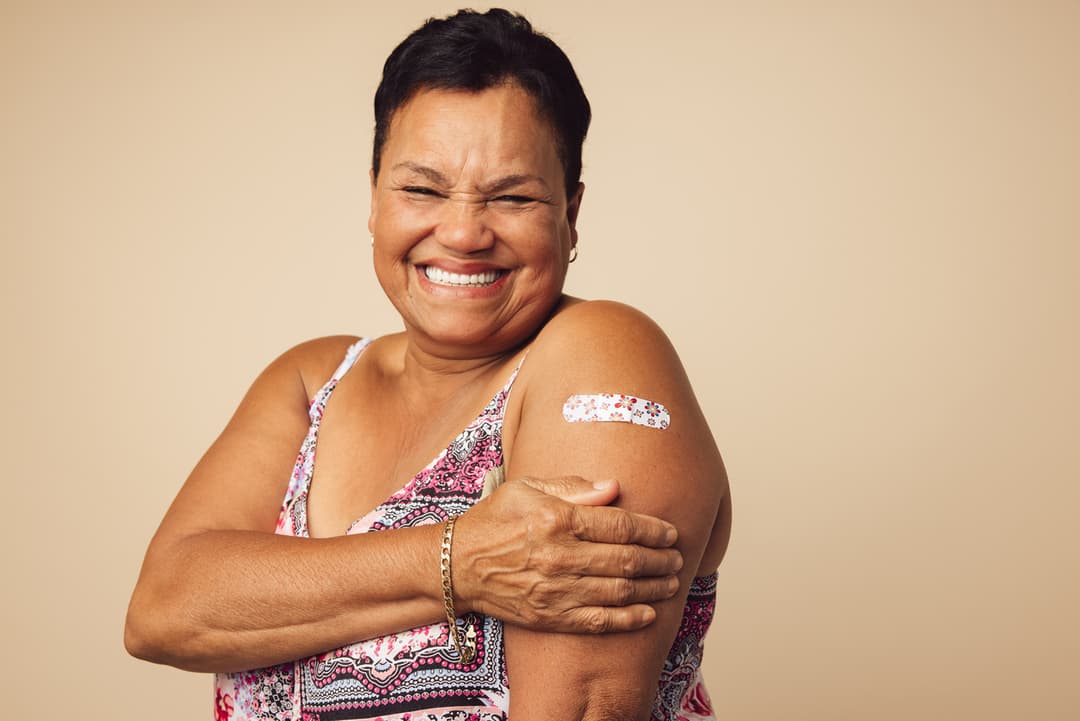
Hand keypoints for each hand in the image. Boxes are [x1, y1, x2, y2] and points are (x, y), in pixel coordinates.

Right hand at [452, 476, 683, 632]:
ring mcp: (555, 591)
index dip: (652, 530)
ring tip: (671, 582)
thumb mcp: (526, 488)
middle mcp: (559, 557)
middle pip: (625, 560)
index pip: (619, 525)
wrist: (457, 566)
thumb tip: (614, 487)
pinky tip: (648, 614)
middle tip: (677, 558)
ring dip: (652, 588)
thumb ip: (573, 487)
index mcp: (556, 520)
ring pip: (618, 592)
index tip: (670, 532)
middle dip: (659, 560)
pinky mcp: (550, 617)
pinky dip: (628, 619)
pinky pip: (598, 621)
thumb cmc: (493, 520)